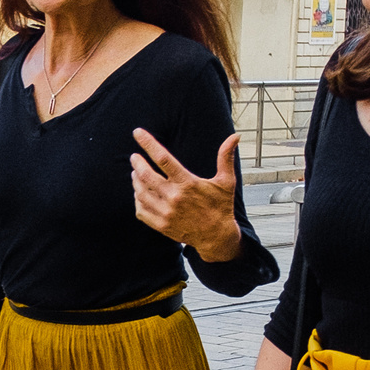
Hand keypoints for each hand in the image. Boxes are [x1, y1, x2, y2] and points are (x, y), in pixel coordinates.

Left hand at [130, 130, 242, 261]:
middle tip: (134, 157)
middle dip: (137, 163)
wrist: (217, 237)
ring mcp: (166, 213)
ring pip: (141, 192)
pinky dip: (137, 200)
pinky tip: (139, 193)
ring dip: (135, 180)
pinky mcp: (161, 225)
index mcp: (188, 183)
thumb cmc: (221, 206)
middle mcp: (175, 198)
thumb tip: (235, 136)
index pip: (163, 158)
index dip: (148, 143)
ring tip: (135, 173)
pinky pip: (141, 210)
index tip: (137, 132)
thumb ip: (226, 157)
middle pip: (146, 175)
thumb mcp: (226, 181)